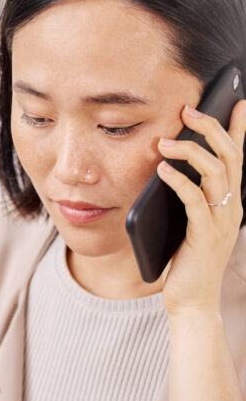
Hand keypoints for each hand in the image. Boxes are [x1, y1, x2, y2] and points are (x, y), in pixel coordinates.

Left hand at [156, 100, 245, 315]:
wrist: (192, 299)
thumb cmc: (187, 260)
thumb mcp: (192, 223)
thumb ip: (190, 198)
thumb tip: (169, 168)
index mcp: (230, 202)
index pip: (239, 157)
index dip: (240, 129)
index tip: (238, 102)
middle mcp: (232, 207)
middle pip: (230, 157)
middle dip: (211, 129)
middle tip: (189, 111)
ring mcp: (221, 221)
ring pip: (215, 173)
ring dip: (190, 152)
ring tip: (165, 142)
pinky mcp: (205, 234)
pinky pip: (193, 200)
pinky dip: (178, 181)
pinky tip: (162, 170)